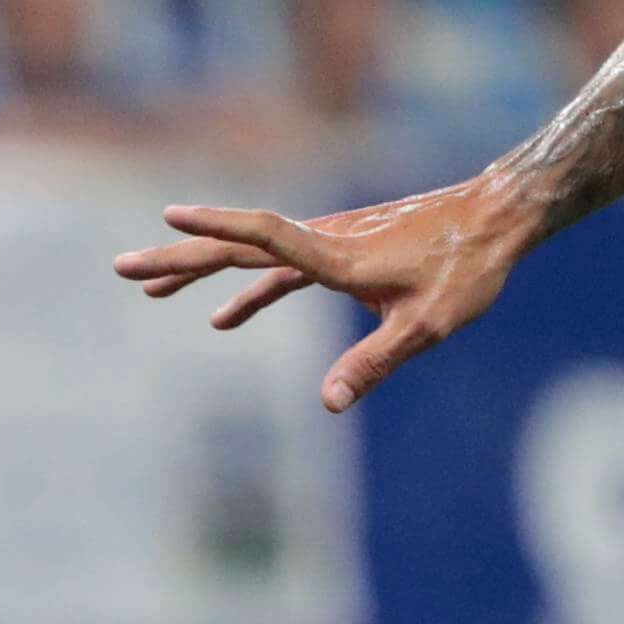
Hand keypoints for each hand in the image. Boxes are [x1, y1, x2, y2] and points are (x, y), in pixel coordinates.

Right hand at [112, 176, 531, 414]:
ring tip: (151, 290)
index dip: (215, 228)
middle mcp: (322, 243)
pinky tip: (224, 319)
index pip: (262, 237)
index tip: (168, 217)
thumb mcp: (427, 324)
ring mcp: (328, 244)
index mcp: (335, 256)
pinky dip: (247, 291)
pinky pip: (280, 270)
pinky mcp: (339, 252)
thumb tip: (326, 406)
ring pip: (251, 257)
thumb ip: (373, 363)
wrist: (500, 217)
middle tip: (122, 267)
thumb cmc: (468, 268)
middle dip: (178, 258)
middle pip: (236, 247)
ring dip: (201, 272)